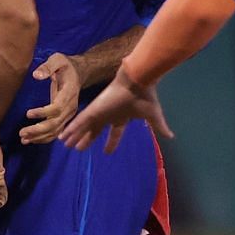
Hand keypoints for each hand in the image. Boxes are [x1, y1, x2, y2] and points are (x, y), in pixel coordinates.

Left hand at [18, 53, 79, 143]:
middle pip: (56, 123)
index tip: (28, 114)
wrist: (79, 73)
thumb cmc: (66, 66)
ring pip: (55, 130)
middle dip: (38, 130)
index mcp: (69, 93)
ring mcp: (69, 114)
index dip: (43, 113)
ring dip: (40, 137)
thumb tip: (36, 75)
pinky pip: (56, 131)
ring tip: (24, 139)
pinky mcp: (65, 118)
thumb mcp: (58, 59)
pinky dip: (44, 138)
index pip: (57, 108)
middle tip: (22, 133)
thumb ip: (47, 67)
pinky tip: (31, 140)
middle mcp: (71, 107)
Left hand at [58, 70, 173, 153]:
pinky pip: (79, 121)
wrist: (138, 82)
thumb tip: (171, 136)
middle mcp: (108, 115)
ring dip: (74, 136)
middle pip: (94, 131)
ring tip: (65, 145)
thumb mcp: (154, 117)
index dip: (111, 143)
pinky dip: (71, 129)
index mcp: (122, 118)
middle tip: (78, 149)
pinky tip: (63, 136)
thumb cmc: (145, 98)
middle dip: (87, 139)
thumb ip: (159, 127)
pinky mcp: (93, 109)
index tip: (107, 152)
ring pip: (84, 127)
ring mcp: (99, 112)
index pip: (115, 133)